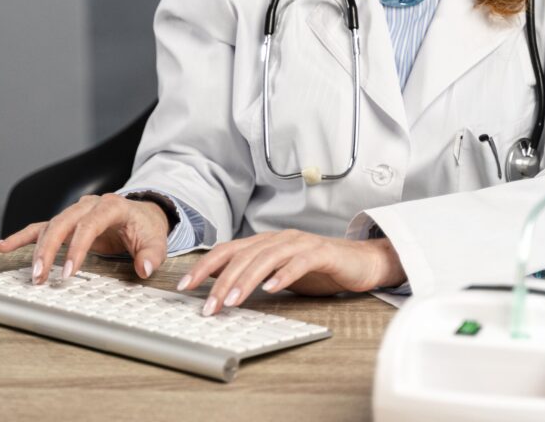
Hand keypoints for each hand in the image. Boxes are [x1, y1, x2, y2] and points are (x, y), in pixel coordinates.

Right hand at [0, 193, 170, 283]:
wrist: (143, 214)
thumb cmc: (146, 228)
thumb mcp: (157, 241)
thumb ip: (152, 255)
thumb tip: (144, 268)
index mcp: (111, 206)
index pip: (90, 224)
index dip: (77, 247)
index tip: (69, 272)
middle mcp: (89, 205)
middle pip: (62, 222)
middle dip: (48, 249)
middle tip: (40, 276)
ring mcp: (75, 212)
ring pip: (50, 226)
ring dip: (37, 249)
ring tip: (31, 274)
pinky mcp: (66, 223)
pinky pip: (40, 228)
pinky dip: (21, 237)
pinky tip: (1, 246)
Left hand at [177, 230, 405, 315]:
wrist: (359, 262)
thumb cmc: (318, 269)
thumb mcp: (278, 272)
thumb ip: (252, 274)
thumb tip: (218, 286)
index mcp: (264, 243)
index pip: (227, 251)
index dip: (204, 267)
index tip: (184, 287)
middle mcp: (278, 239)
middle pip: (242, 256)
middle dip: (220, 282)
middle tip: (207, 306)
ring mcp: (299, 244)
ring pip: (265, 259)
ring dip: (245, 280)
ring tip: (231, 301)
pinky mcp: (321, 253)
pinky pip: (298, 263)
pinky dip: (283, 274)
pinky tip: (272, 288)